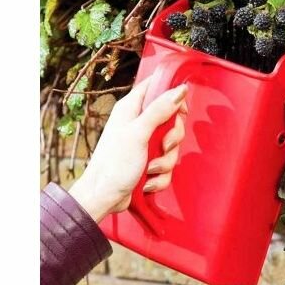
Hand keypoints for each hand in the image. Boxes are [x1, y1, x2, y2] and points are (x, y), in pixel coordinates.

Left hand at [68, 77, 187, 221]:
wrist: (103, 197)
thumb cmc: (114, 164)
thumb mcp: (139, 133)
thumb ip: (160, 110)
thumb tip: (181, 89)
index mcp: (131, 108)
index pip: (157, 86)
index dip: (172, 94)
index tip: (179, 111)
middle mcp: (138, 122)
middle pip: (171, 119)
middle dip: (173, 138)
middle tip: (163, 146)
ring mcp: (144, 143)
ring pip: (171, 145)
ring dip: (166, 161)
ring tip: (150, 169)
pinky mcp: (148, 162)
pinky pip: (167, 165)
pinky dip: (161, 176)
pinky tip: (148, 181)